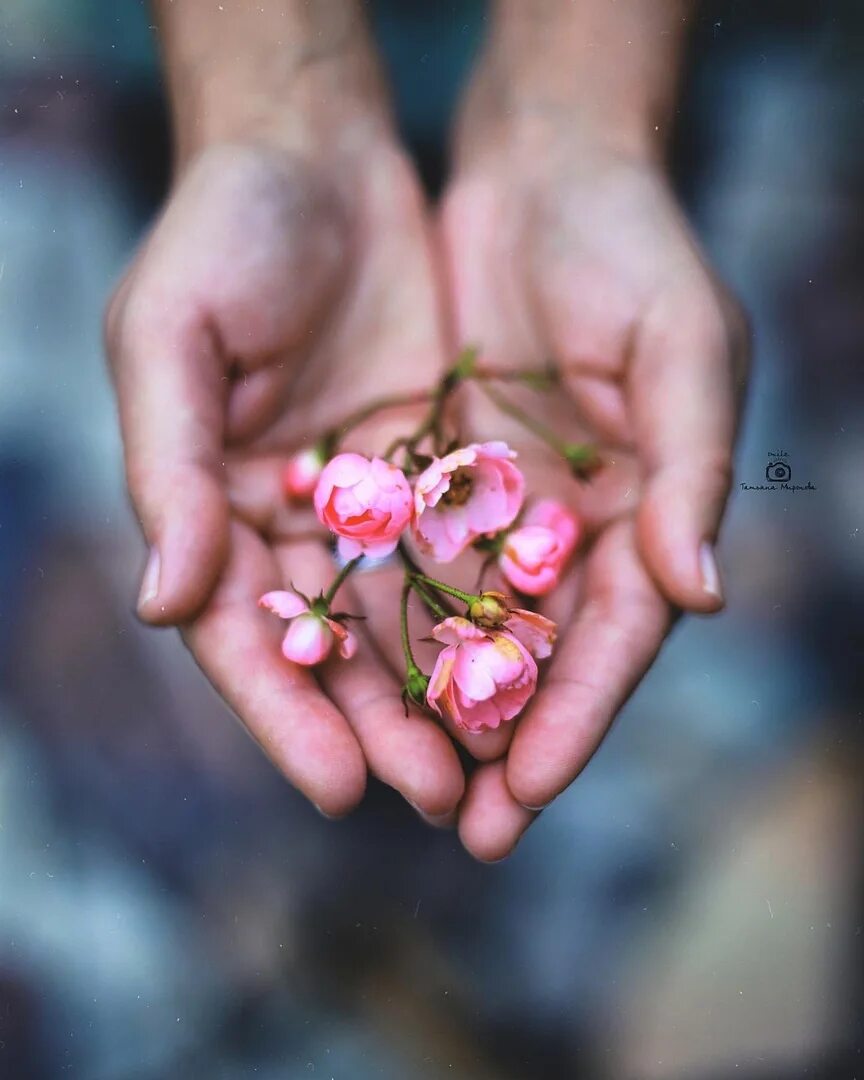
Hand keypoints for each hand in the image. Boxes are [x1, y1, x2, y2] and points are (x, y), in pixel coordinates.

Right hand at [106, 135, 466, 819]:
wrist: (315, 155)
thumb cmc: (221, 237)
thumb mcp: (172, 341)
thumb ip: (169, 472)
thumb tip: (163, 605)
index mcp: (213, 514)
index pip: (242, 640)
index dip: (285, 716)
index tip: (335, 788)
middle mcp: (291, 525)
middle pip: (336, 651)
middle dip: (382, 730)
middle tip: (439, 798)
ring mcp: (369, 502)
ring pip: (412, 619)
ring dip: (450, 694)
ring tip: (495, 765)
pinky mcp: (437, 467)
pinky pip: (471, 549)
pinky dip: (498, 608)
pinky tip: (537, 663)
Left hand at [440, 93, 748, 858]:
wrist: (544, 172)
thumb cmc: (633, 250)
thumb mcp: (683, 348)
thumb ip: (688, 472)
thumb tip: (701, 597)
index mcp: (644, 513)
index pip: (616, 638)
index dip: (579, 715)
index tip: (529, 790)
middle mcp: (570, 527)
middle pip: (538, 653)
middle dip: (501, 741)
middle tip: (462, 829)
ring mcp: (497, 505)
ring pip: (461, 621)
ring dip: (432, 704)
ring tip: (393, 783)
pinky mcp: (429, 470)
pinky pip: (399, 556)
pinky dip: (378, 616)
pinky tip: (344, 677)